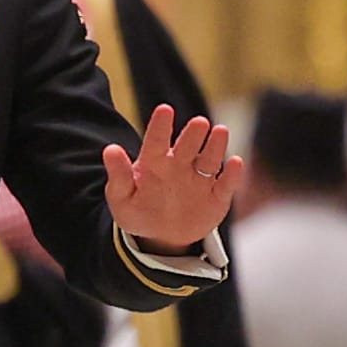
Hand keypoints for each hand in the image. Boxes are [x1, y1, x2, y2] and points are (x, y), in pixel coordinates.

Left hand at [104, 102, 247, 254]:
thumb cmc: (139, 212)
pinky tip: (236, 163)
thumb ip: (118, 176)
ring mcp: (200, 180)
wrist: (162, 237)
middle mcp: (180, 165)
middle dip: (193, 134)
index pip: (156, 141)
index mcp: (155, 162)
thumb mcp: (122, 198)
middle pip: (188, 147)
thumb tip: (110, 150)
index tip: (165, 110)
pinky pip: (225, 185)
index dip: (160, 126)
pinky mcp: (216, 197)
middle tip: (199, 122)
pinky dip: (232, 175)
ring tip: (220, 131)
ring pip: (209, 160)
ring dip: (216, 146)